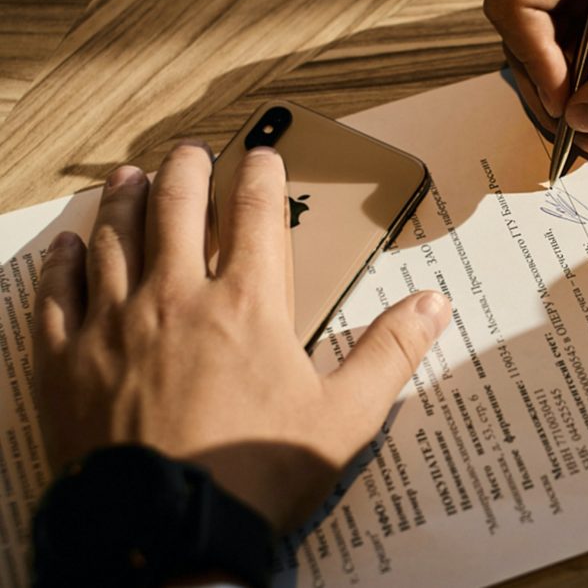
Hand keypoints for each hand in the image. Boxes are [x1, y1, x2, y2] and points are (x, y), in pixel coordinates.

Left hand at [32, 142, 450, 531]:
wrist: (172, 535)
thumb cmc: (260, 473)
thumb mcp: (345, 416)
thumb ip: (390, 352)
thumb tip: (432, 304)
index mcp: (246, 305)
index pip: (255, 214)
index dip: (260, 174)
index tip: (262, 152)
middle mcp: (176, 299)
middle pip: (176, 209)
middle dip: (186, 171)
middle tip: (191, 151)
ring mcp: (115, 327)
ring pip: (115, 240)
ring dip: (123, 200)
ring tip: (129, 175)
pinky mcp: (69, 364)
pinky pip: (56, 297)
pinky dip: (62, 264)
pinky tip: (66, 245)